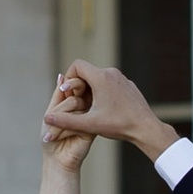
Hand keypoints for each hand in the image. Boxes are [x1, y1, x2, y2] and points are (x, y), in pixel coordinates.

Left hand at [41, 82, 94, 175]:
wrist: (57, 160)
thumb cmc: (51, 137)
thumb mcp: (50, 113)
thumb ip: (57, 95)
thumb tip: (61, 75)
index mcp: (73, 102)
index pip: (72, 87)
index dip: (63, 90)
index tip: (53, 104)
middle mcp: (83, 108)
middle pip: (75, 95)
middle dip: (60, 107)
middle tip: (47, 120)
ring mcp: (88, 118)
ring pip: (77, 104)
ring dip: (60, 119)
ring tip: (50, 133)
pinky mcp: (93, 128)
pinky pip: (81, 118)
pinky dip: (66, 127)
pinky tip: (58, 136)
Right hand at [50, 60, 176, 163]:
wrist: (146, 128)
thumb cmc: (118, 125)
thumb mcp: (89, 124)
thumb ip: (66, 121)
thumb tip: (46, 119)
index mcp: (101, 77)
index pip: (77, 65)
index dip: (69, 78)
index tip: (69, 94)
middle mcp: (111, 73)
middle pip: (87, 71)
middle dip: (79, 85)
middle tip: (78, 103)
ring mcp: (121, 78)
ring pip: (99, 77)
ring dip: (90, 89)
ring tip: (90, 108)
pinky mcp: (128, 85)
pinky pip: (110, 82)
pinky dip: (103, 91)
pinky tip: (105, 109)